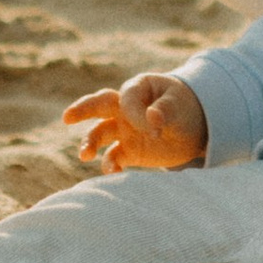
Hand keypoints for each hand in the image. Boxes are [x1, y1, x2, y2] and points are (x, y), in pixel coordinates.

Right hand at [64, 73, 208, 172]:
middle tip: (67, 118)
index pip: (126, 99)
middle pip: (98, 106)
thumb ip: (166, 111)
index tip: (156, 129)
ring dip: (90, 143)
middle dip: (82, 110)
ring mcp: (123, 130)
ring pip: (99, 134)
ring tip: (84, 155)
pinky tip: (114, 174)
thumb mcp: (180, 106)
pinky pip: (113, 157)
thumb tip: (153, 117)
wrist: (196, 128)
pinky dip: (111, 166)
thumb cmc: (185, 107)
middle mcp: (124, 108)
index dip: (137, 115)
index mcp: (137, 89)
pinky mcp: (128, 151)